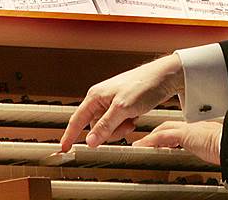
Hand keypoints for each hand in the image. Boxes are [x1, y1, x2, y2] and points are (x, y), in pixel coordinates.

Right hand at [60, 54, 183, 150]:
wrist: (164, 77)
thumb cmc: (143, 86)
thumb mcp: (123, 109)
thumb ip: (104, 126)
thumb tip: (89, 142)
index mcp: (95, 96)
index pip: (77, 120)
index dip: (69, 136)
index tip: (63, 149)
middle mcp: (100, 99)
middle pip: (95, 127)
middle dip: (109, 132)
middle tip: (125, 126)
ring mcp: (112, 103)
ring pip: (108, 127)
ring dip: (120, 129)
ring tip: (132, 120)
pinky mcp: (123, 106)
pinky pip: (118, 124)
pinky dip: (126, 124)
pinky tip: (135, 117)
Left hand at [133, 120, 221, 164]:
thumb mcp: (223, 148)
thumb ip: (217, 151)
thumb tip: (221, 159)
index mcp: (205, 130)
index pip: (183, 130)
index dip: (172, 133)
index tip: (165, 141)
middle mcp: (196, 127)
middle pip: (171, 126)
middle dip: (158, 132)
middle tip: (147, 140)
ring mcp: (190, 129)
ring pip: (164, 129)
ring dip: (151, 137)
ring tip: (141, 144)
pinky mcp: (185, 134)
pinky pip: (163, 136)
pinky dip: (151, 140)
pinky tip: (143, 145)